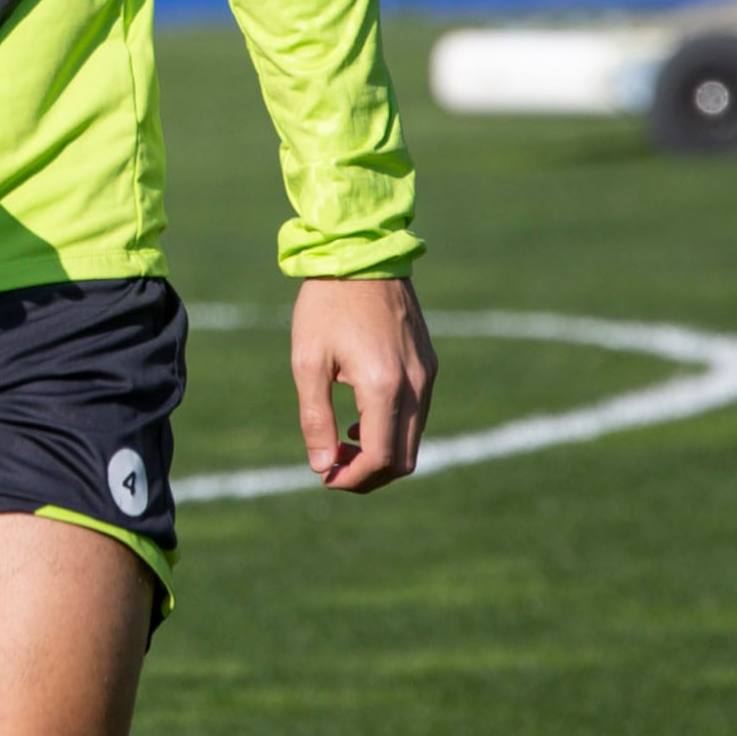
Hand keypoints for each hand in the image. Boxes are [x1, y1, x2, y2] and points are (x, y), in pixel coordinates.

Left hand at [292, 274, 435, 489]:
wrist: (361, 255)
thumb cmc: (325, 306)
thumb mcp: (307, 362)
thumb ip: (315, 418)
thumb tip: (321, 467)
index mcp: (384, 386)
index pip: (381, 458)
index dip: (353, 479)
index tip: (324, 478)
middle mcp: (416, 385)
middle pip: (404, 459)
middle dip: (369, 475)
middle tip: (332, 468)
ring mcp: (428, 375)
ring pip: (414, 439)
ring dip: (381, 453)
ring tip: (341, 444)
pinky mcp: (429, 365)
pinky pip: (418, 415)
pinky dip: (392, 430)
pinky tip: (359, 421)